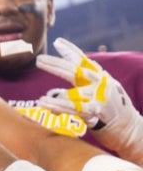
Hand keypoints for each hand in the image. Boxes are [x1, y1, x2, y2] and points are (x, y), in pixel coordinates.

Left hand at [36, 38, 142, 161]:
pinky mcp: (97, 111)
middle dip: (56, 64)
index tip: (57, 42)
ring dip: (54, 98)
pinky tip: (45, 104)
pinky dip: (58, 107)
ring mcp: (99, 97)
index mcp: (101, 77)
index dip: (70, 51)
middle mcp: (101, 84)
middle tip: (39, 60)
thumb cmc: (112, 109)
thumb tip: (68, 66)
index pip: (84, 61)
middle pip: (75, 71)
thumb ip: (85, 80)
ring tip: (40, 99)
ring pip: (73, 94)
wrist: (130, 129)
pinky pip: (74, 108)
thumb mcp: (102, 89)